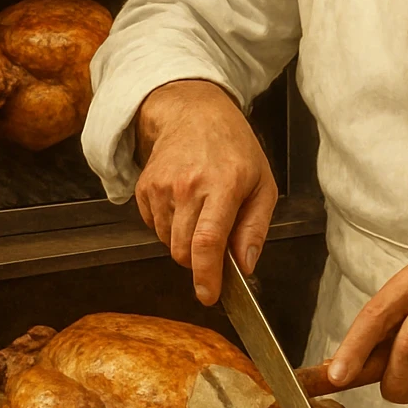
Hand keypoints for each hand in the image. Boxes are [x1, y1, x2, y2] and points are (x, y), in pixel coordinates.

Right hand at [134, 79, 277, 306]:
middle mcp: (188, 185)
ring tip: (201, 211)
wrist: (192, 112)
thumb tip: (245, 266)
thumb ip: (255, 228)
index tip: (208, 295)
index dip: (206, 275)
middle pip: (183, 251)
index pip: (207, 241)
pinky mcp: (144, 188)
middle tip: (214, 242)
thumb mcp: (263, 183)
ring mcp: (161, 186)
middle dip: (198, 261)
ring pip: (167, 242)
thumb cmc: (234, 148)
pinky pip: (154, 227)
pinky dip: (169, 226)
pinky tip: (183, 202)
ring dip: (184, 241)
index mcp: (223, 184)